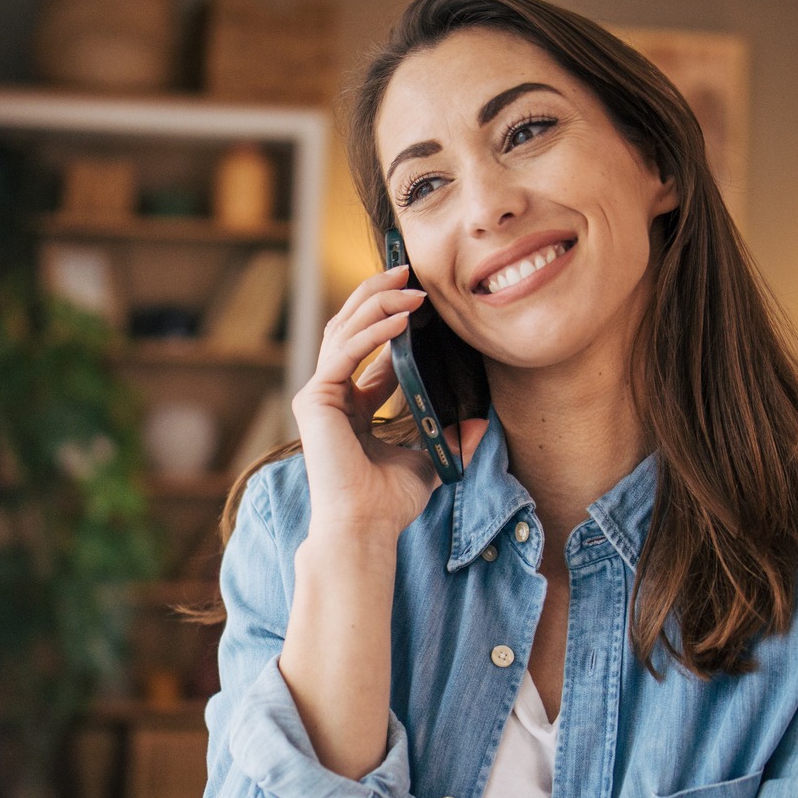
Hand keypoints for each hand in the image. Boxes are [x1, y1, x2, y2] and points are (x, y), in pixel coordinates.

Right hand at [291, 267, 488, 539]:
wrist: (366, 527)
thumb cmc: (390, 502)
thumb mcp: (430, 460)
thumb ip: (451, 438)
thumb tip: (482, 422)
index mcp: (353, 405)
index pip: (369, 347)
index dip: (393, 318)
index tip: (423, 298)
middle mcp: (331, 394)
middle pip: (349, 326)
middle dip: (378, 294)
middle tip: (409, 270)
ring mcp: (319, 394)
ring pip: (344, 330)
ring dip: (377, 303)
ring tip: (410, 285)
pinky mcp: (315, 399)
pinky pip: (345, 351)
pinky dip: (373, 331)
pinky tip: (401, 318)